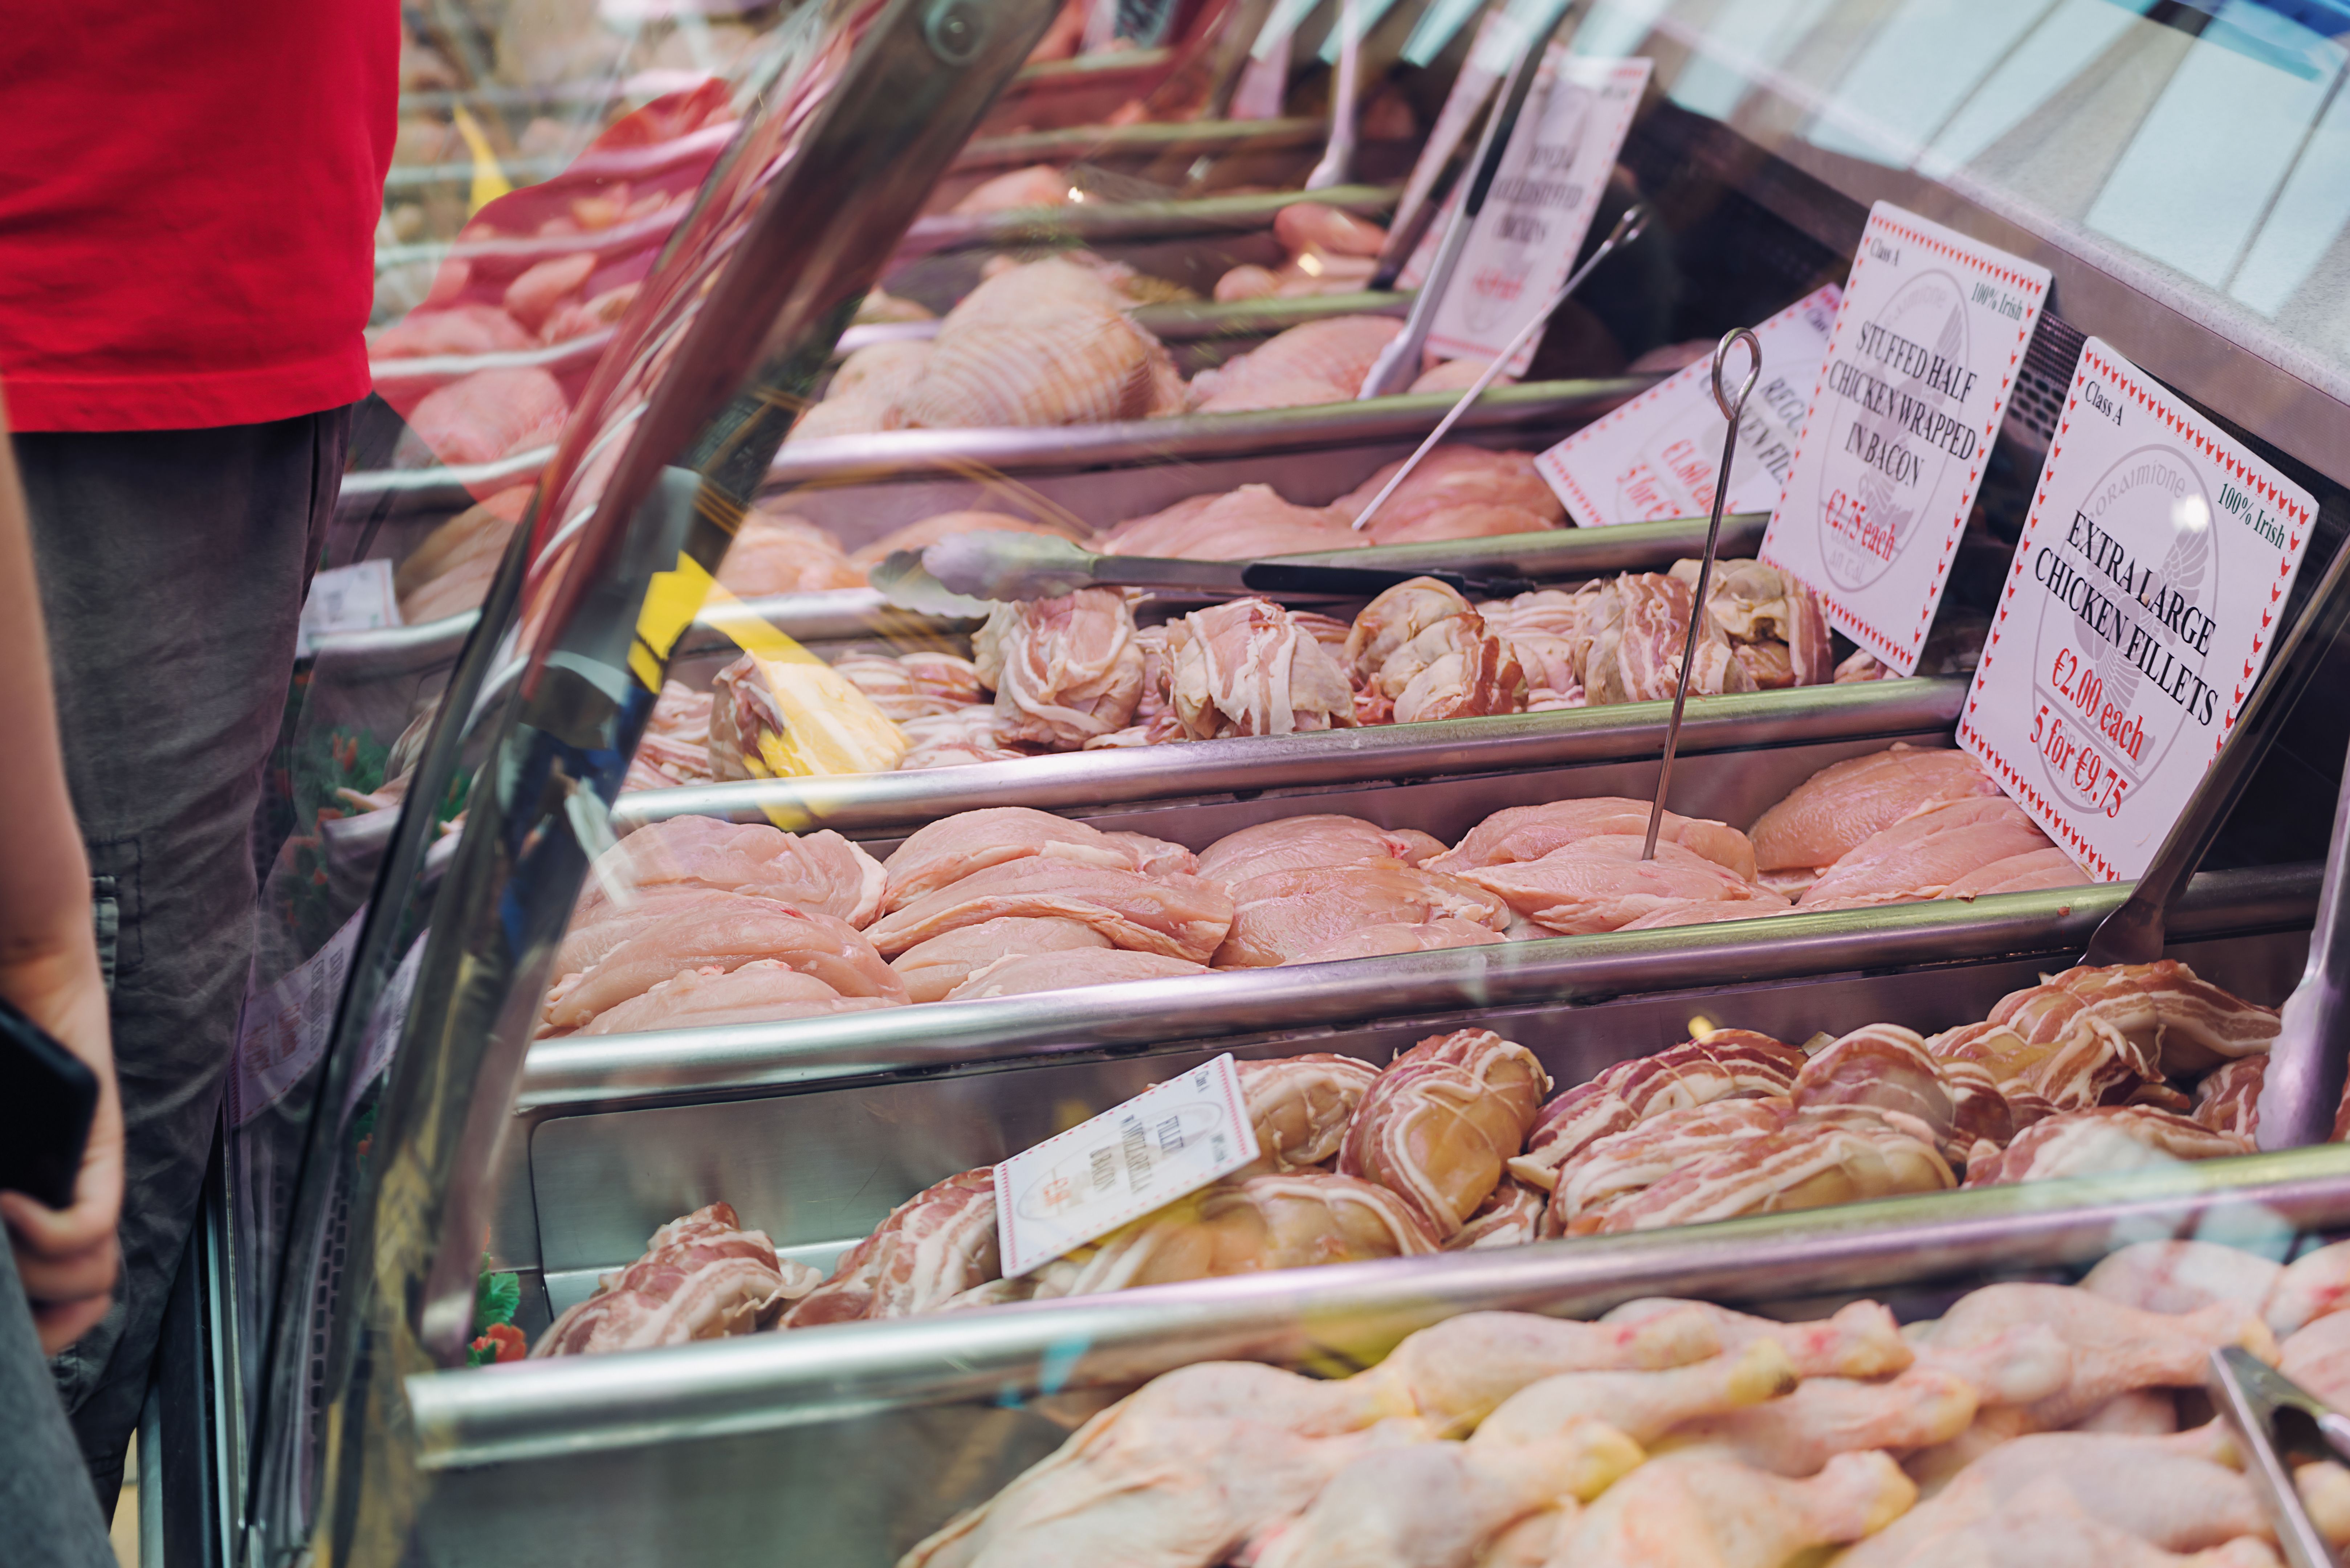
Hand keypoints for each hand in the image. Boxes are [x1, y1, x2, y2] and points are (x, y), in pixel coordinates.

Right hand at [0, 937, 121, 1354]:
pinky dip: (51, 1236)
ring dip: (37, 1281)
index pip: (42, 1309)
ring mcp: (80, 1179)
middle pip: (67, 1307)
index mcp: (25, 1212)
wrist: (9, 979)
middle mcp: (57, 1205)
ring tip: (2, 1243)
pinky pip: (92, 1226)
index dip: (22, 1335)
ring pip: (88, 1280)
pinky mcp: (95, 1148)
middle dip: (27, 1321)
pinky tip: (14, 1208)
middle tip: (0, 1297)